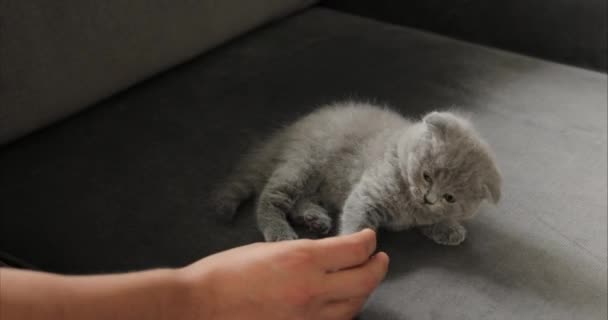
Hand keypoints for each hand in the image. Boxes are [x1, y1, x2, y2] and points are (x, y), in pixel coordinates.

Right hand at [178, 229, 388, 319]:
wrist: (199, 306)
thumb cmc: (224, 273)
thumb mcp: (268, 250)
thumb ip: (302, 255)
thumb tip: (323, 258)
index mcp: (302, 259)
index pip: (355, 250)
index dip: (367, 241)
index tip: (368, 237)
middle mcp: (312, 289)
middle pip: (365, 279)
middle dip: (377, 265)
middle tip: (379, 258)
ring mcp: (308, 318)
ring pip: (355, 306)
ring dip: (363, 290)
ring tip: (364, 280)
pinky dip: (344, 312)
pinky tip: (342, 305)